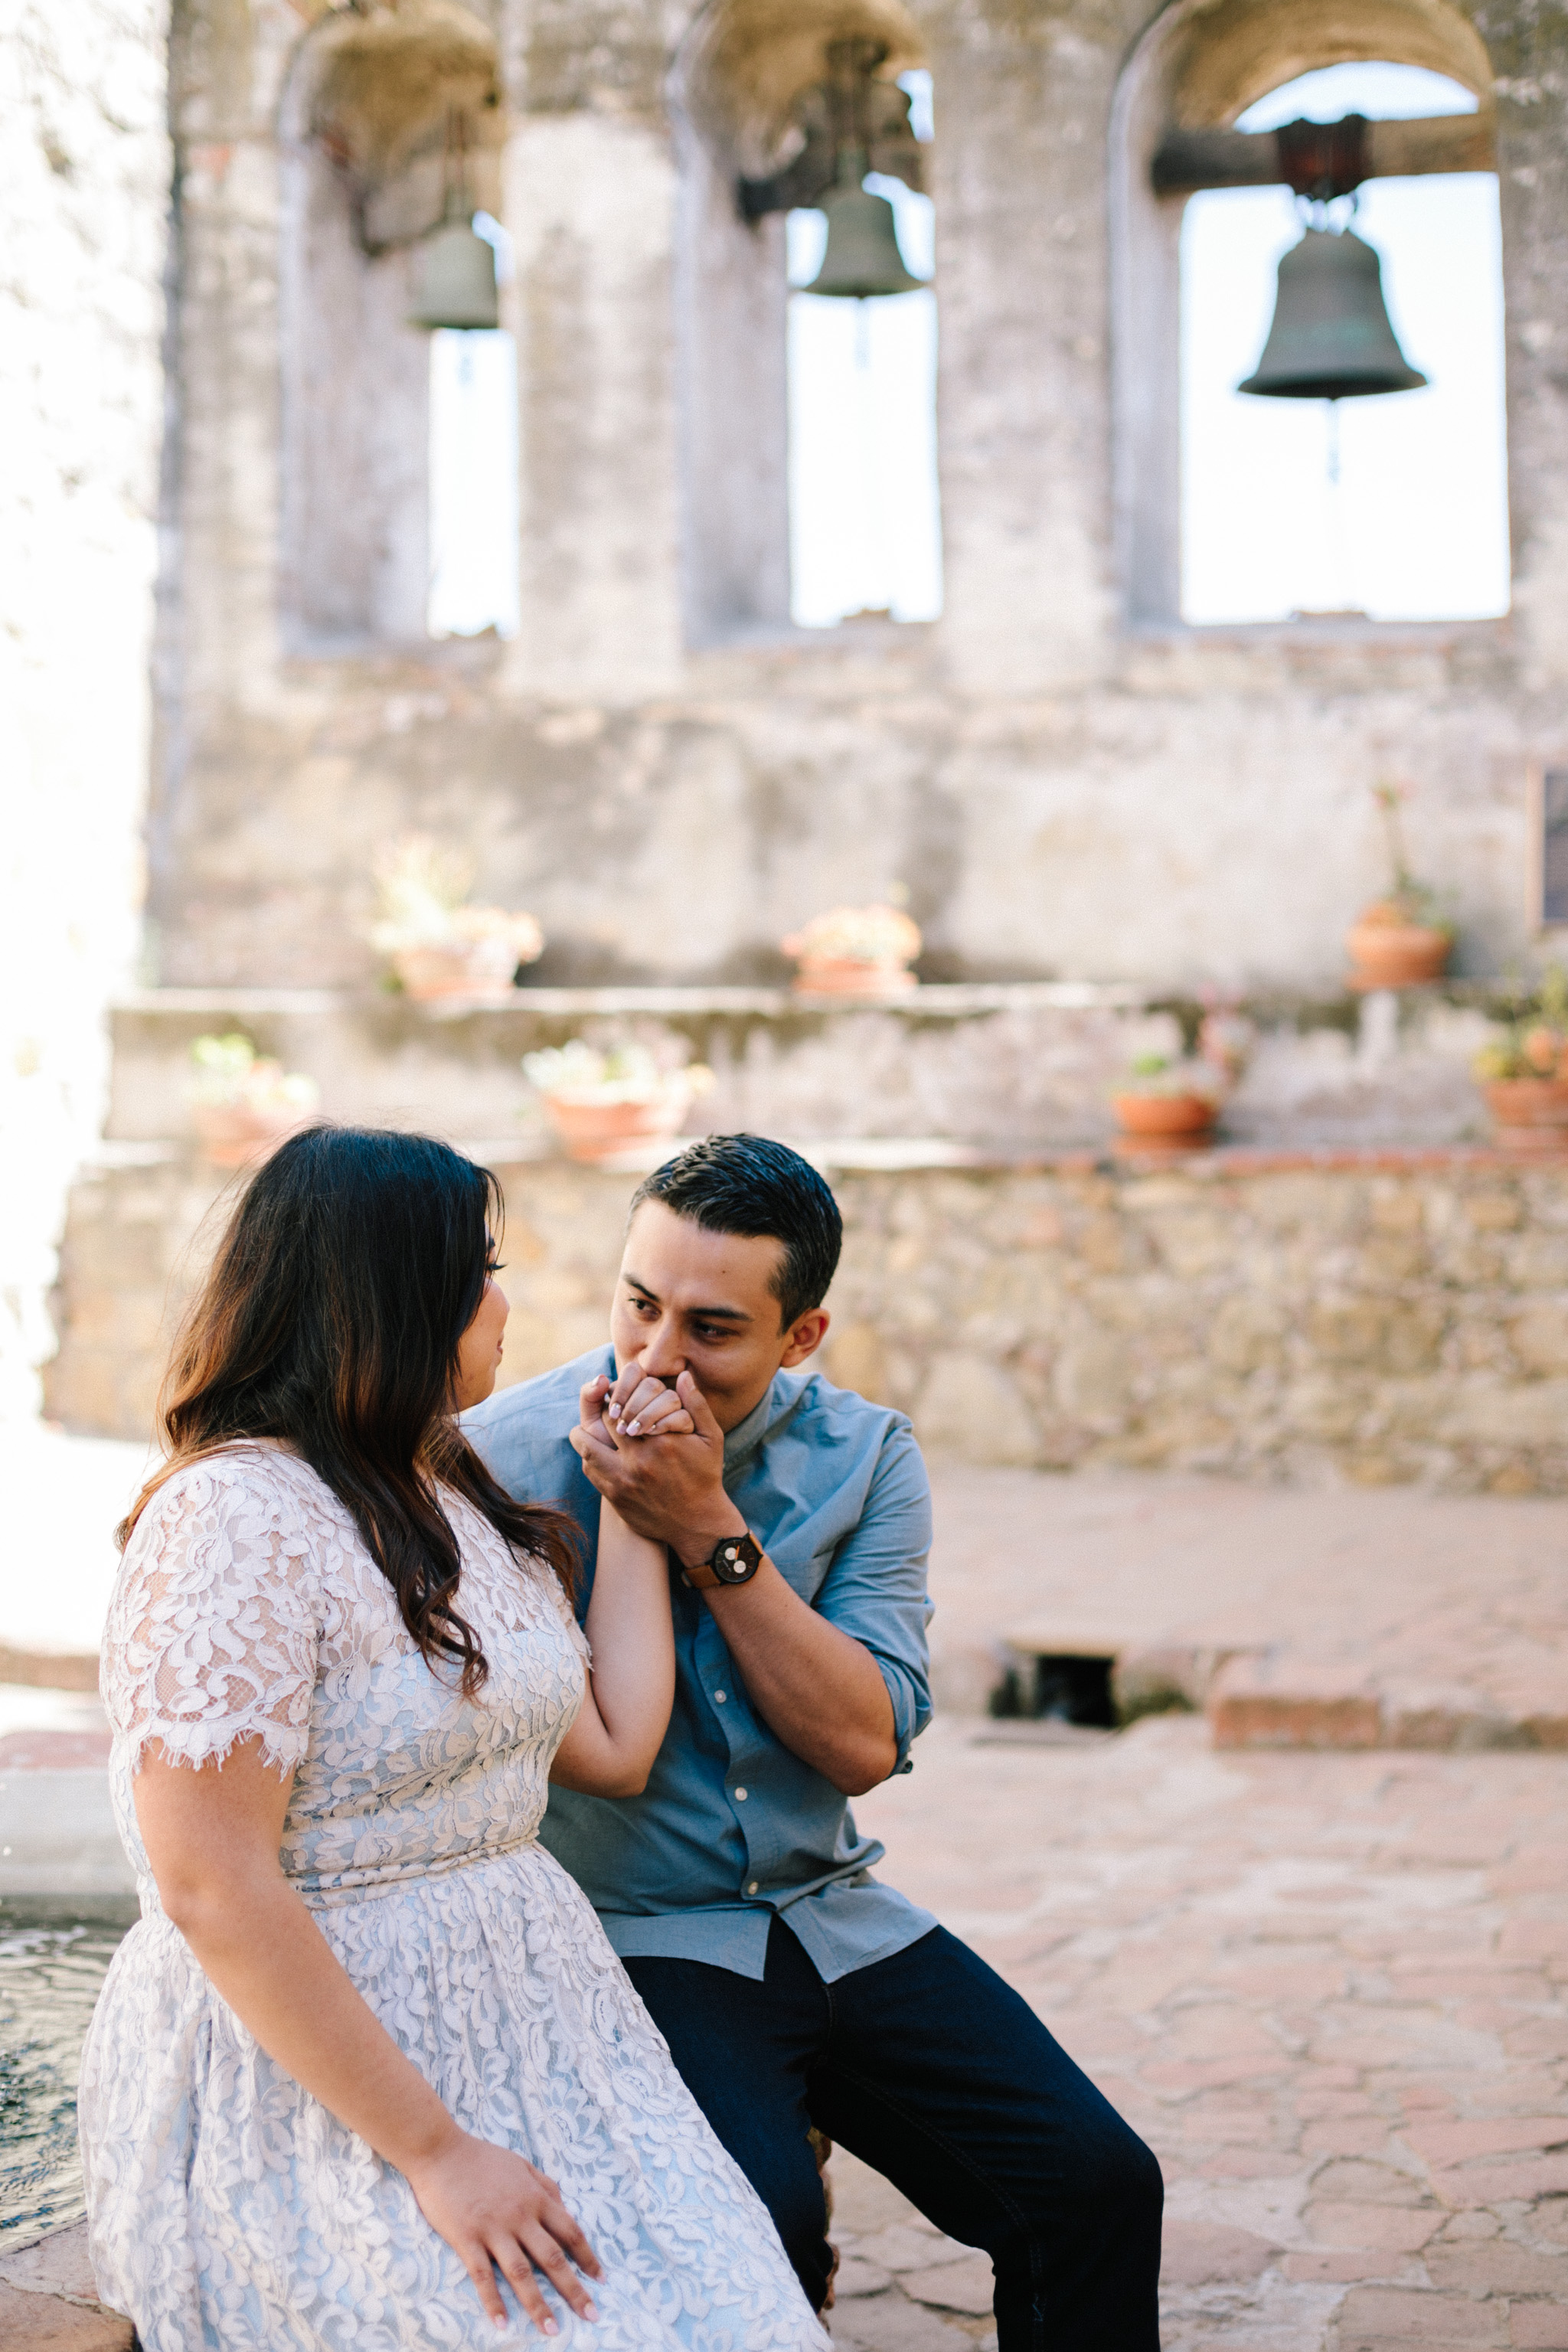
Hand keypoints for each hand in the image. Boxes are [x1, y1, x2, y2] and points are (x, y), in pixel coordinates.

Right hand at [405, 2128, 601, 2334]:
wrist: (441, 2152)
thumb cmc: (482, 2158)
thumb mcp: (522, 2165)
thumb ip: (545, 2185)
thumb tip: (565, 2206)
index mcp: (536, 2198)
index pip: (570, 2232)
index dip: (587, 2257)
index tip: (600, 2278)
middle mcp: (520, 2216)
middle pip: (552, 2258)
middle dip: (574, 2289)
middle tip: (591, 2315)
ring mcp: (493, 2229)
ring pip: (522, 2272)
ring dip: (538, 2304)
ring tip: (552, 2330)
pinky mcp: (467, 2239)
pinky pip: (482, 2276)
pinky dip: (493, 2301)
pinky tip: (502, 2323)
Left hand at [568, 1369, 739, 1558]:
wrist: (696, 1523)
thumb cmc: (705, 1476)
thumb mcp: (710, 1438)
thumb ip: (696, 1404)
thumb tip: (682, 1375)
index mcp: (661, 1441)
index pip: (624, 1405)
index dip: (617, 1396)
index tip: (620, 1397)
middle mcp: (638, 1460)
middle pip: (603, 1421)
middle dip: (604, 1412)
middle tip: (609, 1410)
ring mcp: (622, 1480)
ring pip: (586, 1445)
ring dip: (587, 1433)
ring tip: (596, 1430)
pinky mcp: (613, 1497)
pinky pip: (589, 1468)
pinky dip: (590, 1456)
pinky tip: (601, 1452)